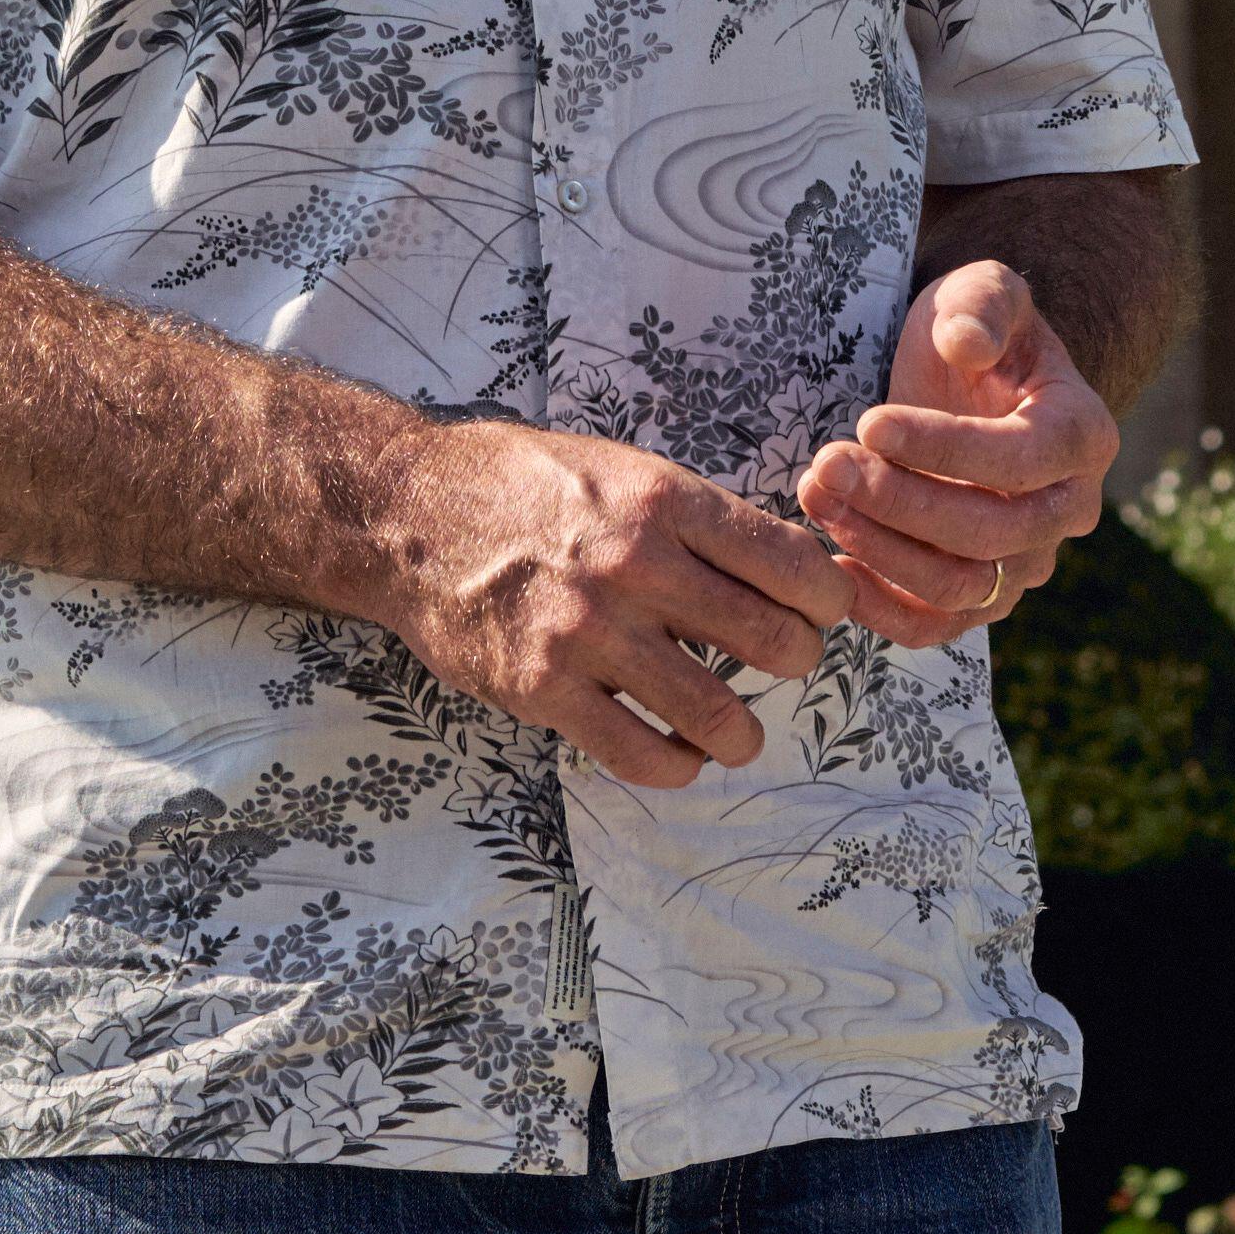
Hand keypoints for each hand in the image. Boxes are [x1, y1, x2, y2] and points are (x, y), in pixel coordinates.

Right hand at [375, 419, 858, 789]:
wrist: (408, 512)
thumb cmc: (524, 484)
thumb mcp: (622, 468)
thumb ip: (697, 519)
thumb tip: (790, 570)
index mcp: (663, 501)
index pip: (791, 565)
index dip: (827, 599)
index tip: (820, 610)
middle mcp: (634, 566)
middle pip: (773, 642)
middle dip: (796, 661)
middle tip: (781, 662)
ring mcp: (586, 633)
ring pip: (717, 714)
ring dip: (743, 733)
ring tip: (736, 729)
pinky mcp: (542, 690)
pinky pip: (642, 755)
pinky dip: (677, 765)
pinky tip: (678, 752)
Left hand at [794, 260, 1117, 650]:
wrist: (968, 381)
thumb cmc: (974, 330)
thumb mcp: (981, 290)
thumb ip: (982, 304)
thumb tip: (967, 345)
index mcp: (1083, 434)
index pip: (1020, 459)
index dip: (943, 448)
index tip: (869, 423)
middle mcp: (1067, 510)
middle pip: (990, 533)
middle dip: (900, 502)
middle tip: (827, 464)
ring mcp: (1026, 562)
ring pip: (961, 586)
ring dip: (881, 549)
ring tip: (816, 495)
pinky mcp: (980, 595)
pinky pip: (937, 626)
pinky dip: (884, 612)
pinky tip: (832, 566)